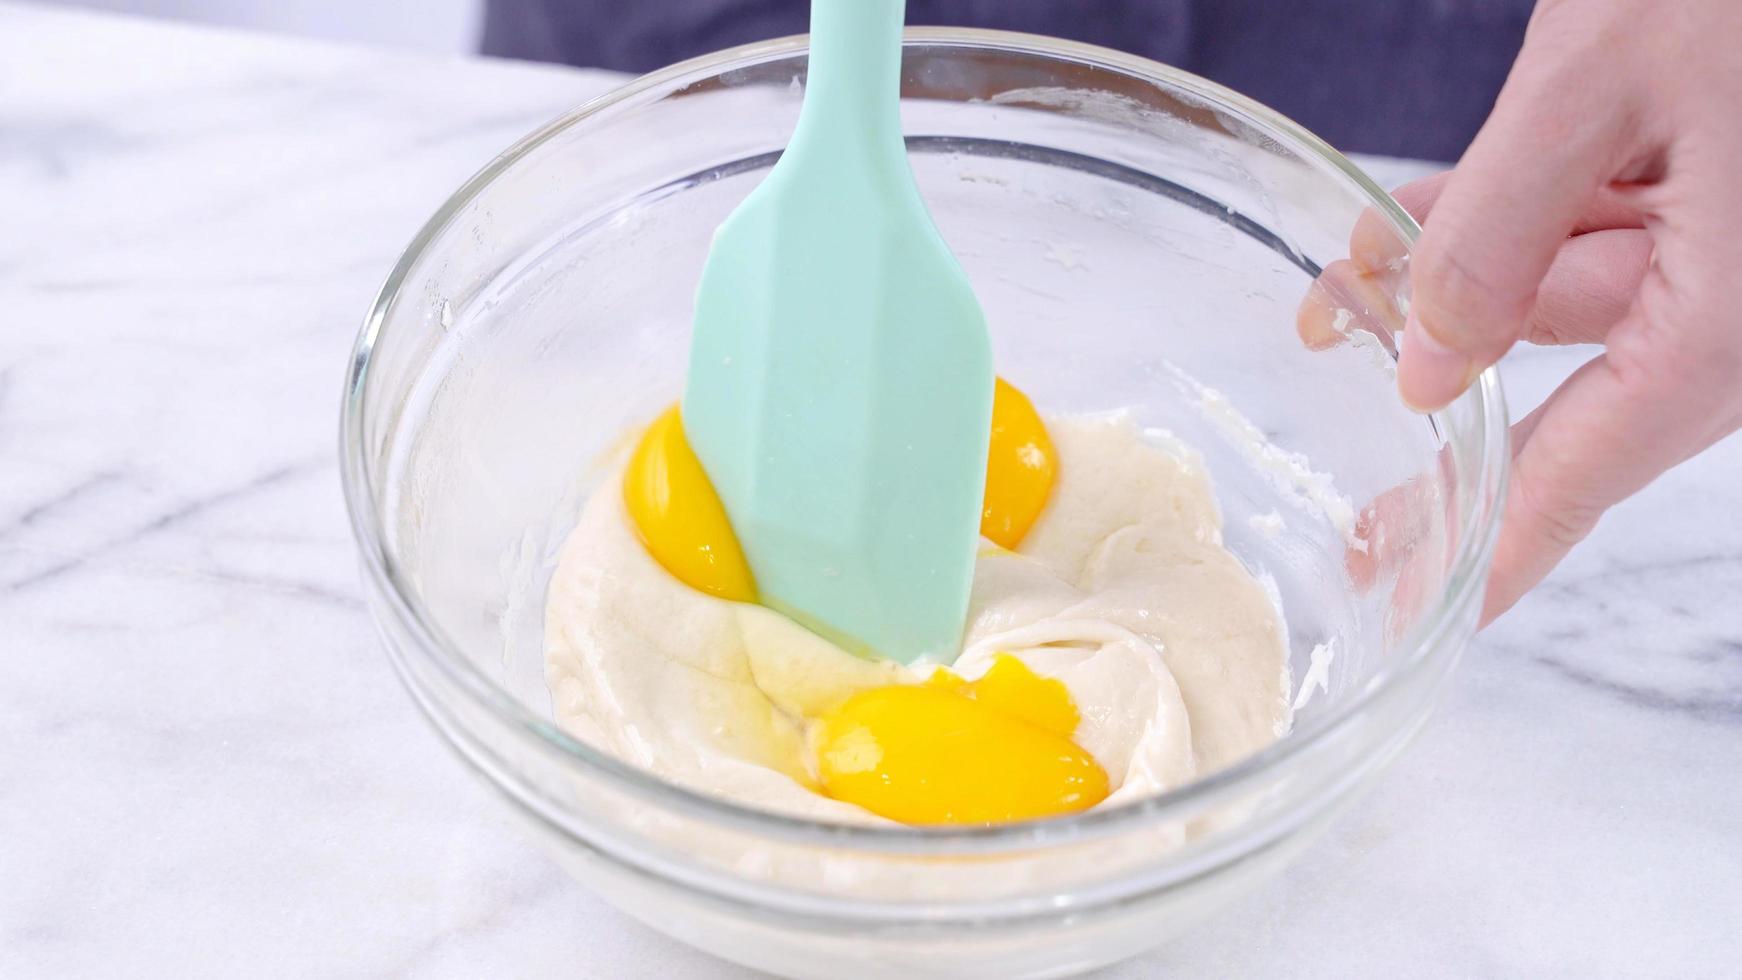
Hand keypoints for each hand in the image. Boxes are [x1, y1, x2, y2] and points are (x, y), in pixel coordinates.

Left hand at [1394, 0, 1741, 623]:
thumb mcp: (1602, 80)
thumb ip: (1500, 231)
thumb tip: (1429, 369)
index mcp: (1738, 316)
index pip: (1594, 466)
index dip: (1500, 541)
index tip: (1429, 596)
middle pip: (1579, 379)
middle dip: (1440, 365)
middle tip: (1329, 372)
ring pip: (1588, 290)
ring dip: (1467, 278)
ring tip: (1346, 274)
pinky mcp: (1741, 189)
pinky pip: (1625, 226)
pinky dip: (1532, 217)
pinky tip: (1438, 211)